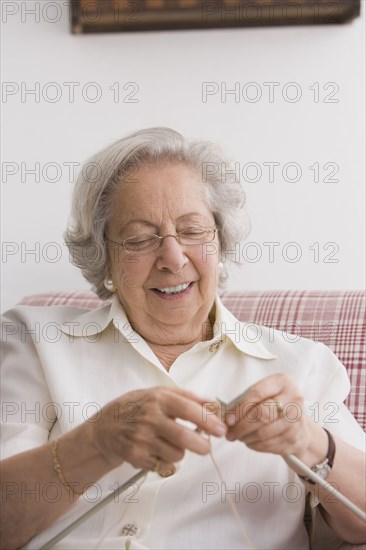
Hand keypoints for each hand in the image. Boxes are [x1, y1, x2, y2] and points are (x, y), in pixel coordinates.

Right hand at [89, 386, 226, 471]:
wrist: (105, 427)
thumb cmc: (136, 407)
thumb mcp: (158, 393)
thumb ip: (186, 397)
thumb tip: (211, 403)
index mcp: (158, 399)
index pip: (189, 410)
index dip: (208, 421)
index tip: (221, 430)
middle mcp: (149, 418)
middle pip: (184, 437)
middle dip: (202, 445)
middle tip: (206, 446)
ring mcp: (142, 439)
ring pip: (176, 454)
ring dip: (181, 452)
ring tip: (171, 443)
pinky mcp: (136, 456)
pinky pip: (163, 465)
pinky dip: (166, 460)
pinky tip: (157, 450)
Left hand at [224, 373, 318, 458]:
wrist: (298, 423)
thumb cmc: (274, 406)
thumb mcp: (263, 395)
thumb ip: (245, 401)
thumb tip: (225, 417)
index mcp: (283, 382)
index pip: (257, 393)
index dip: (240, 407)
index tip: (228, 419)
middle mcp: (294, 399)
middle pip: (261, 414)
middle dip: (241, 426)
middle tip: (230, 433)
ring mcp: (297, 420)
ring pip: (264, 432)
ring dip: (246, 437)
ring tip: (238, 437)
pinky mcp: (296, 439)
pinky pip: (269, 445)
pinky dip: (255, 445)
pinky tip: (250, 442)